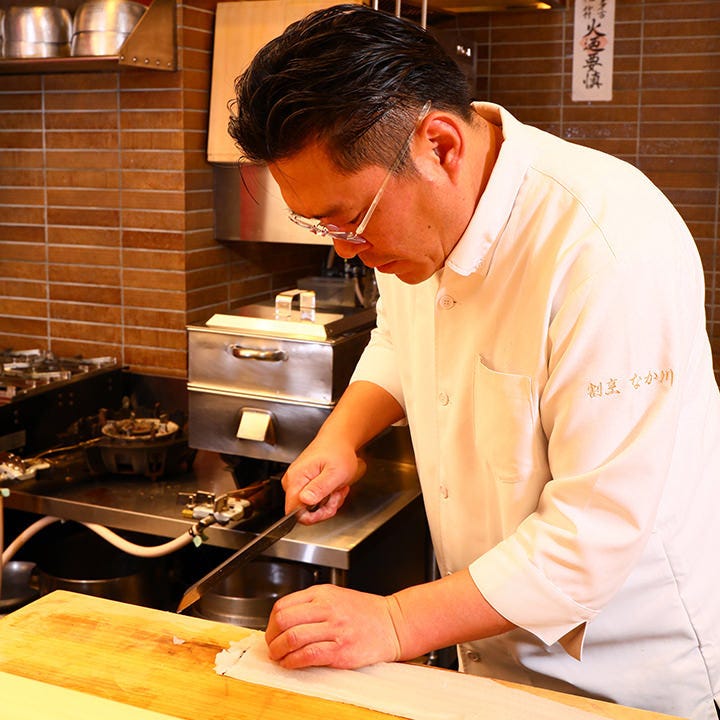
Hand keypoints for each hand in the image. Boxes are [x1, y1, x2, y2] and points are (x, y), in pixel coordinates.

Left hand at [265, 584, 399, 668]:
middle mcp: (327, 608)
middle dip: (271, 637)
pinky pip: (308, 655)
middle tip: (272, 646)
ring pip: (293, 638)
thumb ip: (311, 604)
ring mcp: (334, 629)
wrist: (392, 624)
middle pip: (284, 621)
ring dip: (279, 651)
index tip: (272, 631)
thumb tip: (284, 619)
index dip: (270, 622)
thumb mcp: (335, 596)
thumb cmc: (364, 612)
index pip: (284, 605)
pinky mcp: (340, 650)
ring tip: (279, 657)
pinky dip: (293, 661)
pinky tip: (291, 663)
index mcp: (322, 593)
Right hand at [282, 439, 364, 523]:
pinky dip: (326, 497)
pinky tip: (333, 487)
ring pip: (309, 507)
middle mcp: (292, 481)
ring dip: (327, 503)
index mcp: (296, 478)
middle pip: (302, 512)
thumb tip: (304, 500)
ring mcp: (297, 482)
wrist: (338, 439)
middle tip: (337, 495)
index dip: (312, 517)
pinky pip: (312, 500)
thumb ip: (319, 488)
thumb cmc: (338, 452)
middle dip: (323, 509)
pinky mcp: (303, 482)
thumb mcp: (335, 473)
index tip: (328, 508)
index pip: (293, 512)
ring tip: (337, 488)